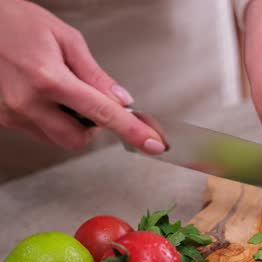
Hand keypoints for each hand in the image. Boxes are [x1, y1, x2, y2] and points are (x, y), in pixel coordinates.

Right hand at [0, 0, 164, 152]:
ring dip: (70, 123)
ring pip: (57, 138)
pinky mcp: (1, 119)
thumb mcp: (65, 39)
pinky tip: (42, 95)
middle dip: (92, 128)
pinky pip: (37, 131)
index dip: (131, 131)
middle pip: (77, 140)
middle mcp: (27, 102)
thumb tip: (121, 100)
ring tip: (60, 91)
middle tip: (90, 101)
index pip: (102, 114)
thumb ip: (95, 74)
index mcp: (48, 78)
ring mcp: (11, 114)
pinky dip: (50, 119)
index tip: (152, 144)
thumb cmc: (15, 21)